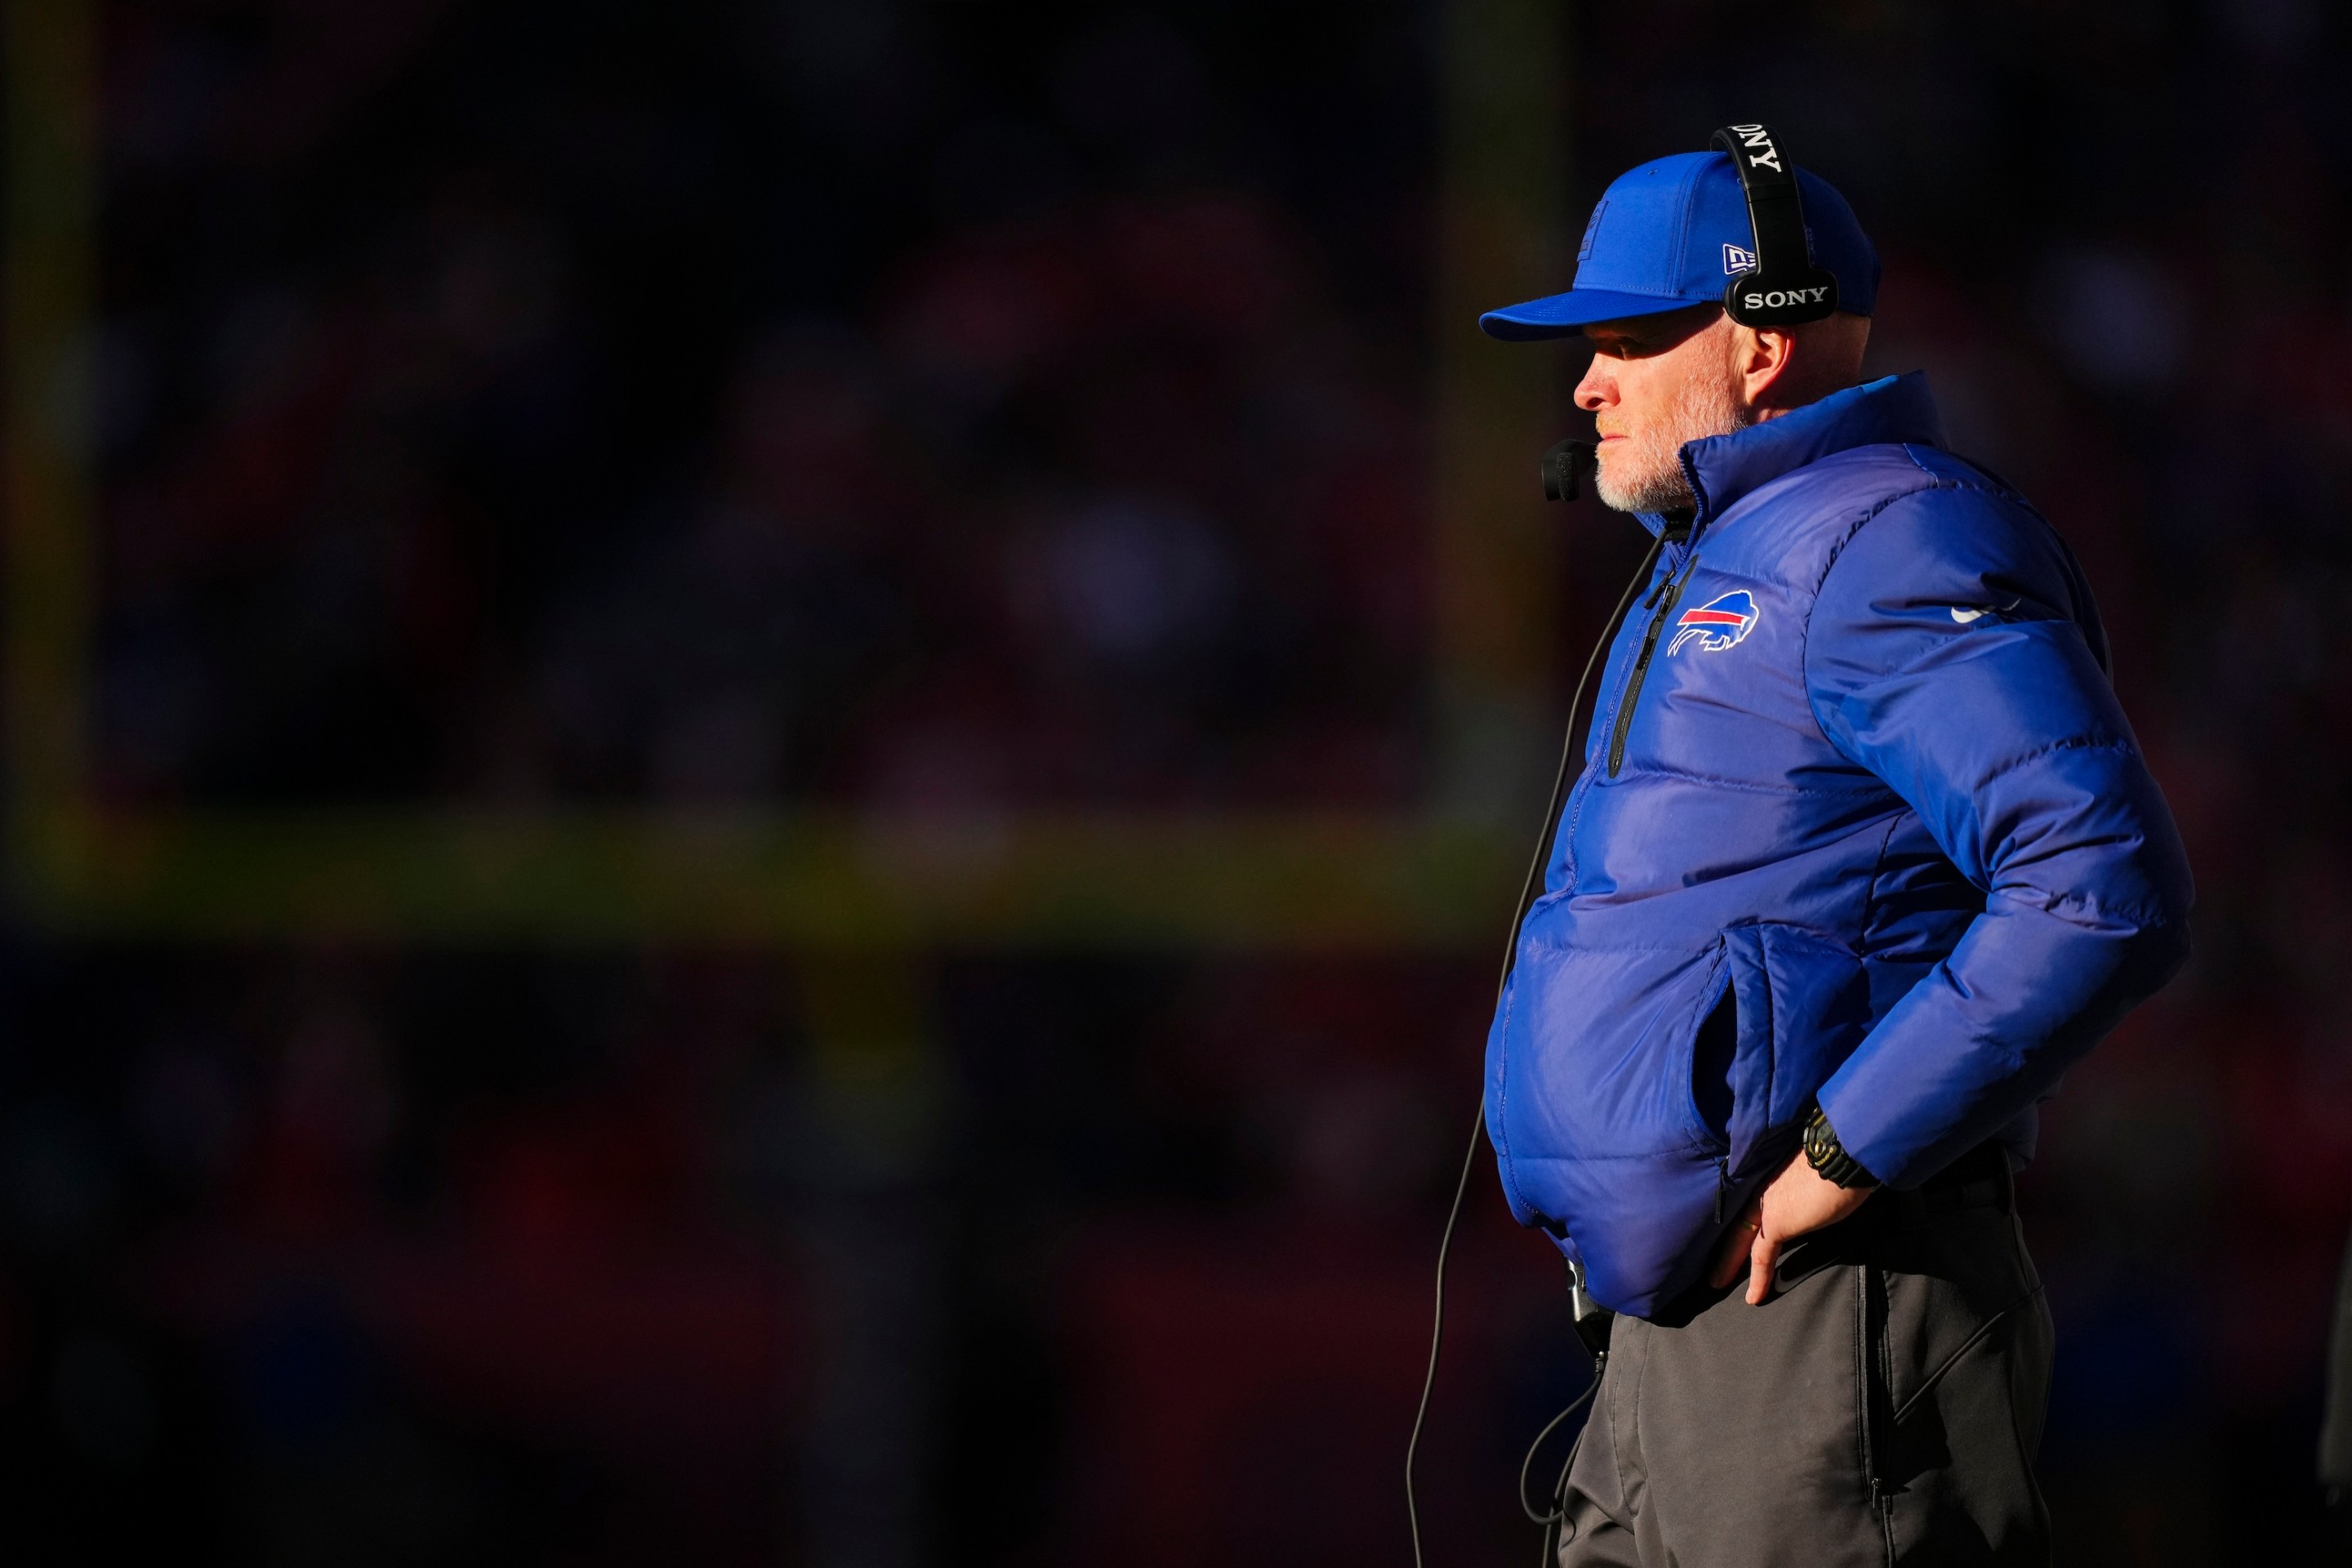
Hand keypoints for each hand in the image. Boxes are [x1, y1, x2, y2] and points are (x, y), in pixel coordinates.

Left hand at [1708, 1152, 1876, 1303]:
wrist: (1845, 1154)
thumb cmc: (1839, 1158)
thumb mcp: (1816, 1172)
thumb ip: (1805, 1188)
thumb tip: (1814, 1196)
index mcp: (1769, 1175)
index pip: (1748, 1203)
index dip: (1739, 1220)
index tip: (1733, 1232)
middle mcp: (1761, 1187)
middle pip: (1735, 1221)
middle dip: (1722, 1243)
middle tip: (1709, 1263)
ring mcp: (1765, 1203)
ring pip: (1739, 1238)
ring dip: (1728, 1262)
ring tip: (1716, 1282)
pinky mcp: (1777, 1223)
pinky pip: (1761, 1256)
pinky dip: (1758, 1279)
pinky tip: (1753, 1298)